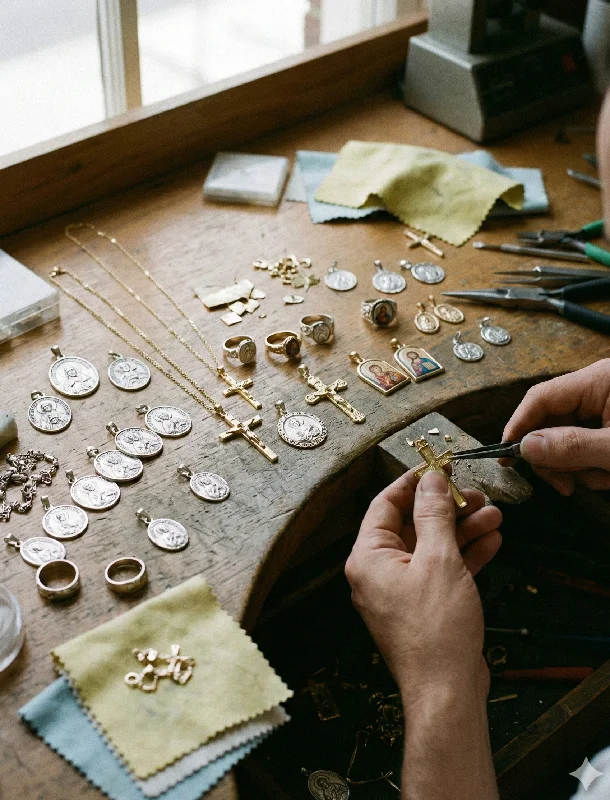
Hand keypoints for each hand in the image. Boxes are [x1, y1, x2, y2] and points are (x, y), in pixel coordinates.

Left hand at [345, 469, 501, 701]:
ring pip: (431, 546)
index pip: (385, 504)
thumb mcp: (439, 559)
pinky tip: (490, 541)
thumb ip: (434, 514)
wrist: (447, 691)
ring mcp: (400, 590)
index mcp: (368, 558)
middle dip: (447, 508)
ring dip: (462, 529)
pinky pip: (440, 569)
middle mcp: (379, 572)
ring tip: (493, 515)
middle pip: (412, 524)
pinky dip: (464, 555)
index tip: (438, 467)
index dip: (413, 482)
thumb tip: (431, 480)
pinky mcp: (422, 605)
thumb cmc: (435, 631)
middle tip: (475, 494)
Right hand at [502, 359, 609, 495]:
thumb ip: (572, 447)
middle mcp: (597, 391)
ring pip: (566, 442)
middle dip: (556, 458)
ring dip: (579, 468)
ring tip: (606, 477)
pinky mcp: (609, 429)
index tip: (505, 455)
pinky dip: (592, 468)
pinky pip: (584, 449)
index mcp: (599, 381)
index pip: (541, 398)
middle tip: (565, 485)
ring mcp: (604, 411)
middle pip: (551, 423)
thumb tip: (525, 447)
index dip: (519, 427)